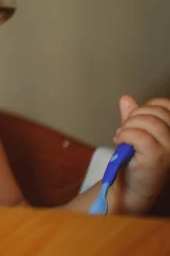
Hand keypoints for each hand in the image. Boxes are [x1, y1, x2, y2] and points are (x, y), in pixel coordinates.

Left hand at [112, 95, 169, 213]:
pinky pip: (138, 135)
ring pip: (147, 122)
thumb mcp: (135, 133)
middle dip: (133, 117)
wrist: (130, 187)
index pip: (165, 105)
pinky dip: (124, 135)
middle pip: (155, 111)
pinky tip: (120, 141)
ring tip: (122, 137)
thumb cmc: (135, 160)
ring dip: (127, 127)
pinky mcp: (158, 156)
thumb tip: (126, 98)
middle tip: (125, 130)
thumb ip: (133, 116)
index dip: (146, 107)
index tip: (134, 119)